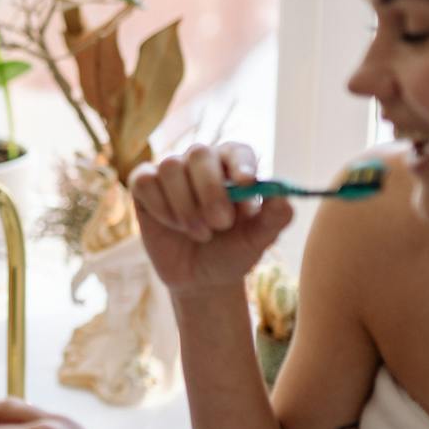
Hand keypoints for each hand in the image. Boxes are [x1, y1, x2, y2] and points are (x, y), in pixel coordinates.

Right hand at [129, 142, 293, 295]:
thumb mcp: (258, 240)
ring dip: (186, 206)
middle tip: (221, 223)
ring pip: (171, 167)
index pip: (237, 150)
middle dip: (210, 190)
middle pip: (199, 153)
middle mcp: (201, 162)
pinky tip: (173, 225)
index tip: (246, 184)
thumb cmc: (233, 252)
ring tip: (200, 233)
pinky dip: (160, 206)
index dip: (240, 163)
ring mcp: (171, 173)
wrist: (201, 278)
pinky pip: (145, 181)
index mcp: (233, 167)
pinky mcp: (145, 187)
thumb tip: (283, 196)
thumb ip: (275, 218)